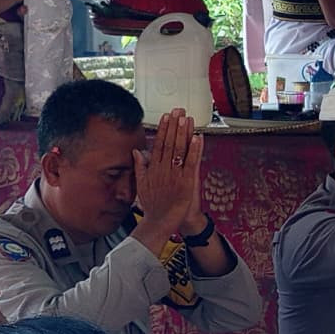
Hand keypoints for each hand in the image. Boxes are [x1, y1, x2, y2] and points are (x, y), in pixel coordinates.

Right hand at [132, 109, 202, 246]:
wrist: (159, 223)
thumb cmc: (153, 205)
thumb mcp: (142, 184)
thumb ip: (140, 167)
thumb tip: (137, 152)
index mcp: (153, 169)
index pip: (159, 144)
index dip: (163, 129)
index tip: (167, 117)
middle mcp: (163, 169)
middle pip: (169, 143)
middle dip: (174, 125)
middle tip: (178, 110)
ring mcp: (174, 175)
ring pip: (179, 150)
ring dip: (183, 133)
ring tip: (186, 118)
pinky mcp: (185, 182)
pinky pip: (191, 163)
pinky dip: (194, 150)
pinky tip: (197, 138)